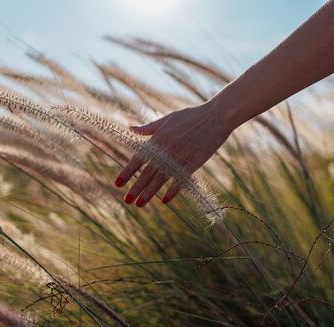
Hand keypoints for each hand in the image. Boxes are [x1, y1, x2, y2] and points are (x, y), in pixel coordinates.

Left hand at [114, 102, 231, 206]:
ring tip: (139, 204)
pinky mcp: (193, 163)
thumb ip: (149, 128)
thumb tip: (131, 128)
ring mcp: (179, 157)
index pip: (138, 158)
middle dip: (135, 187)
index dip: (127, 172)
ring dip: (149, 192)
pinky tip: (165, 200)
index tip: (117, 184)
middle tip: (126, 200)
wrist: (215, 116)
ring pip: (161, 179)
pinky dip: (172, 190)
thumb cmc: (192, 116)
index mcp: (158, 138)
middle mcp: (166, 150)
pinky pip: (180, 180)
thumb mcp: (168, 119)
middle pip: (147, 172)